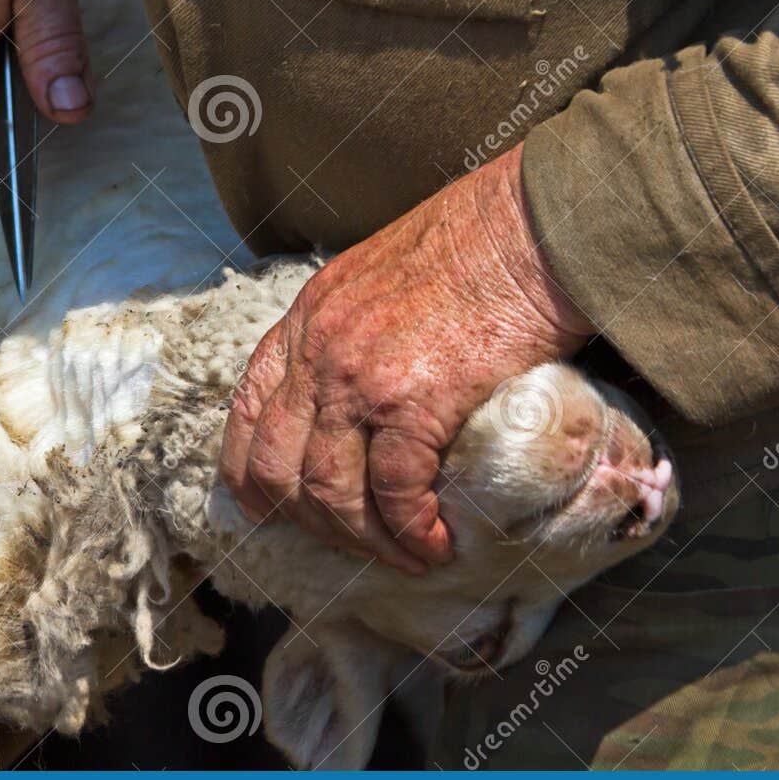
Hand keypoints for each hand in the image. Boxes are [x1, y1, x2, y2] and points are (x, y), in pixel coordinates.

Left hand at [217, 145, 592, 571]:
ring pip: (330, 493)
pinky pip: (396, 492)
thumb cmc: (476, 244)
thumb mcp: (379, 274)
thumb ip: (353, 328)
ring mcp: (359, 377)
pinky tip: (438, 543)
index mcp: (306, 319)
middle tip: (357, 544)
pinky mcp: (414, 401)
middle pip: (276, 467)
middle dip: (310, 522)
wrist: (533, 225)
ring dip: (366, 540)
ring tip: (406, 555)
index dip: (250, 476)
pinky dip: (413, 531)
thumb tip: (363, 385)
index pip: (246, 411)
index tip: (272, 512)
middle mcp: (317, 351)